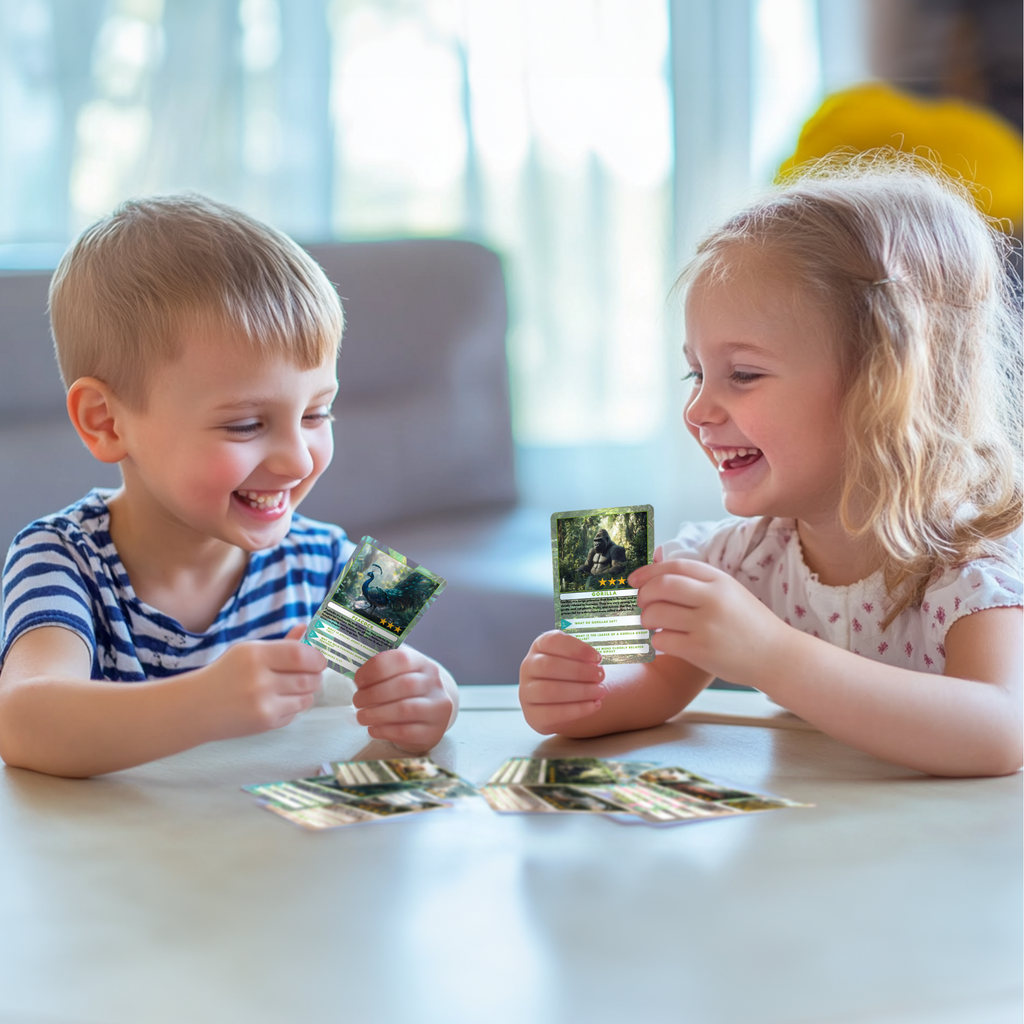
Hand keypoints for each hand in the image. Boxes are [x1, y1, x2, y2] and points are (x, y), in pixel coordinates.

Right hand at [199, 629, 326, 738]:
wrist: (196, 708)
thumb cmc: (225, 675)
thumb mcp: (249, 652)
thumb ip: (282, 644)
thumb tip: (306, 629)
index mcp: (254, 655)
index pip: (300, 655)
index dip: (316, 657)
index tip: (319, 659)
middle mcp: (259, 680)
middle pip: (308, 678)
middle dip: (315, 676)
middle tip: (311, 673)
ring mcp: (262, 704)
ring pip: (306, 697)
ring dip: (307, 691)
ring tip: (294, 686)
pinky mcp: (265, 723)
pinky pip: (295, 713)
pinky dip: (293, 706)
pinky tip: (279, 701)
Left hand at [352, 648, 452, 751]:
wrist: (430, 714)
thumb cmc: (404, 690)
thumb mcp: (396, 672)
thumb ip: (377, 665)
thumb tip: (351, 663)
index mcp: (422, 663)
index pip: (401, 659)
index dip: (375, 668)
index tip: (358, 680)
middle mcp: (434, 683)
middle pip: (404, 685)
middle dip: (373, 694)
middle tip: (357, 701)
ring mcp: (438, 708)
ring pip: (405, 710)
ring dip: (376, 714)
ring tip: (361, 716)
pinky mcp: (433, 732)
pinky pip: (406, 732)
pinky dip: (384, 731)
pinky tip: (373, 728)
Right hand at [519, 630, 604, 733]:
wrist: (560, 702)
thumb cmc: (572, 673)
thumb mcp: (578, 657)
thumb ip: (586, 655)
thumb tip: (599, 660)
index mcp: (539, 646)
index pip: (552, 641)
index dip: (577, 648)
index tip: (598, 657)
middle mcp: (528, 667)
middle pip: (549, 666)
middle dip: (579, 671)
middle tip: (601, 675)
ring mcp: (526, 691)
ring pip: (548, 691)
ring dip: (580, 691)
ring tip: (601, 691)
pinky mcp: (533, 714)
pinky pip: (552, 713)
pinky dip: (577, 709)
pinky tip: (595, 705)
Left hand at [629, 559, 783, 684]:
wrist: (777, 656)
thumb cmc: (750, 625)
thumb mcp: (731, 592)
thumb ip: (700, 583)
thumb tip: (657, 576)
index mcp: (720, 581)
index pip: (676, 566)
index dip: (649, 571)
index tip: (634, 579)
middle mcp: (712, 599)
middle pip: (661, 587)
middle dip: (643, 594)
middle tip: (642, 603)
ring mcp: (706, 625)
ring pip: (656, 614)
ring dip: (646, 619)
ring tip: (652, 624)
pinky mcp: (700, 650)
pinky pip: (662, 640)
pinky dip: (657, 640)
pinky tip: (666, 641)